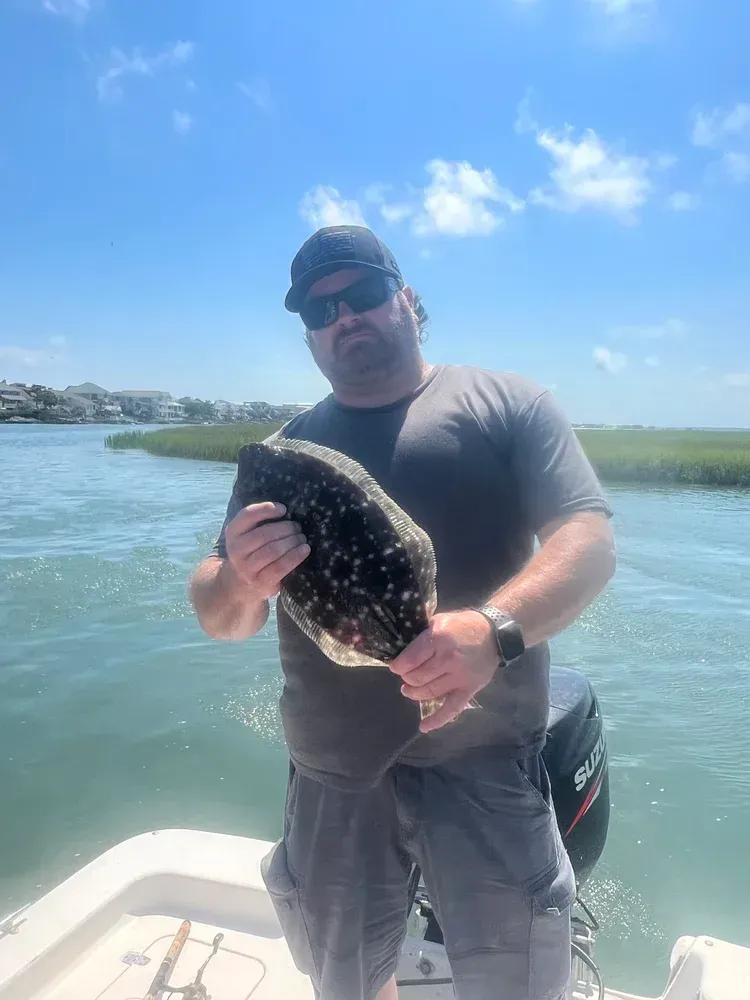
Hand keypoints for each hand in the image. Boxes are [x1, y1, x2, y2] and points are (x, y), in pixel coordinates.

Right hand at [225, 501, 309, 598]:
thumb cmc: (251, 552)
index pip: (247, 515)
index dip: (266, 509)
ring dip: (292, 542)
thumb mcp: (247, 535)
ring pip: (273, 550)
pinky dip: (295, 556)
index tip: (284, 509)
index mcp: (233, 533)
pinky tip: (304, 550)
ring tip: (302, 538)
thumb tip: (286, 511)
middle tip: (298, 527)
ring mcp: (247, 568)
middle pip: (264, 534)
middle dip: (286, 528)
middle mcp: (236, 550)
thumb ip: (260, 523)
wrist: (241, 584)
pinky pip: (280, 567)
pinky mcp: (260, 582)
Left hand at [388, 610, 497, 732]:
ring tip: (409, 690)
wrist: (494, 634)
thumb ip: (421, 636)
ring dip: (414, 693)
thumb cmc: (463, 625)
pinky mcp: (469, 689)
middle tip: (406, 676)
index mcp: (438, 639)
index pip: (409, 660)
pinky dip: (437, 720)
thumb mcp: (439, 620)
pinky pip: (451, 709)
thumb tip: (402, 651)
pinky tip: (424, 726)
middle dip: (406, 679)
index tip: (396, 666)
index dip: (398, 666)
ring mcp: (459, 676)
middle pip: (416, 678)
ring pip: (428, 692)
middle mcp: (447, 659)